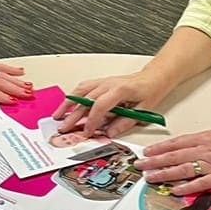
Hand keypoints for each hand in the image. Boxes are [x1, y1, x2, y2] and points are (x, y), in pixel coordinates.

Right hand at [51, 70, 170, 137]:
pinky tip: (67, 105)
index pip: (100, 105)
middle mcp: (109, 83)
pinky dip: (73, 96)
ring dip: (68, 103)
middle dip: (73, 115)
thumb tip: (109, 132)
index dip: (92, 120)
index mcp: (120, 89)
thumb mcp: (143, 111)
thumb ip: (125, 122)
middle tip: (64, 127)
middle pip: (86, 98)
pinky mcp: (101, 82)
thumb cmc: (149, 91)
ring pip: (81, 90)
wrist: (153, 77)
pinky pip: (83, 88)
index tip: (87, 132)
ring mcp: (104, 81)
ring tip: (58, 115)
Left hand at [133, 127, 210, 194]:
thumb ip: (201, 141)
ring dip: (164, 174)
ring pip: (182, 169)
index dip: (158, 148)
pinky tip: (175, 189)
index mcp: (204, 137)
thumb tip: (185, 147)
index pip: (175, 143)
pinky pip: (200, 183)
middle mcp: (205, 149)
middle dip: (154, 161)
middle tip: (140, 165)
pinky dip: (186, 187)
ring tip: (150, 177)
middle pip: (173, 156)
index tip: (146, 152)